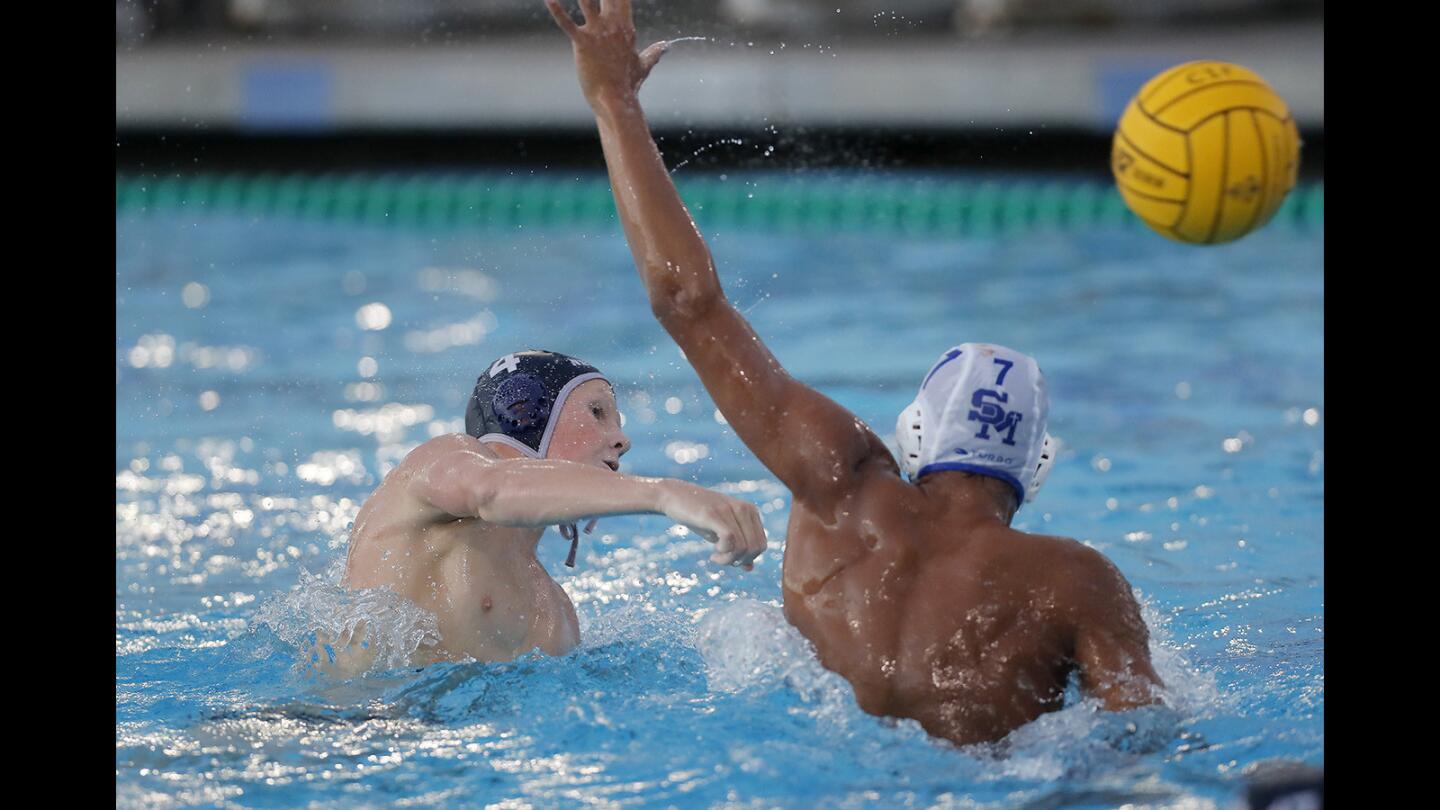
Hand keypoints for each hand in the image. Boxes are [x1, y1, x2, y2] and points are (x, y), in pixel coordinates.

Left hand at [544, 0, 669, 106]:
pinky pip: (567, 24)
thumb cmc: (628, 85)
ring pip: (588, 1)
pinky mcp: (583, 44)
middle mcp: (613, 26)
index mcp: (626, 28)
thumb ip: (654, 53)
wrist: (615, 101)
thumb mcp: (643, 66)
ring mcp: (598, 33)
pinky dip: (557, 11)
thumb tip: (667, 46)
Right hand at [656, 481, 766, 570]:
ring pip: (743, 547)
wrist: (673, 496)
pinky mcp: (714, 514)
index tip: (730, 558)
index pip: (761, 545)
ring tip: (715, 557)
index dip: (748, 559)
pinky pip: (730, 539)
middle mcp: (744, 508)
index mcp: (750, 511)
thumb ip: (737, 548)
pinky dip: (723, 553)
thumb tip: (750, 568)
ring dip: (729, 560)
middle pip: (755, 548)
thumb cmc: (698, 517)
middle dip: (740, 561)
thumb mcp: (720, 534)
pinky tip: (713, 554)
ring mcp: (729, 509)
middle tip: (722, 560)